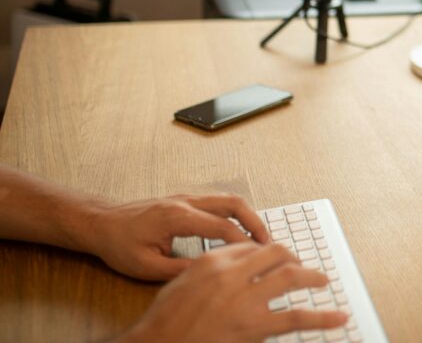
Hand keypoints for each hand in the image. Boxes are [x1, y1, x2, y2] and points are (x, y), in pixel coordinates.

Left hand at [82, 193, 269, 280]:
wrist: (102, 222)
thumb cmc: (120, 244)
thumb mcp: (147, 266)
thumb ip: (181, 269)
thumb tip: (210, 273)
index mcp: (178, 216)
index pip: (223, 227)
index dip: (244, 243)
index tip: (259, 256)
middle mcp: (187, 201)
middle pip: (233, 203)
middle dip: (255, 221)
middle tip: (269, 242)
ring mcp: (187, 197)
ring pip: (228, 199)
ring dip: (247, 215)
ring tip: (259, 237)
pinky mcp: (185, 200)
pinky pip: (218, 202)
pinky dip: (234, 214)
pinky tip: (238, 229)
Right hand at [120, 242, 347, 341]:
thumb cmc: (163, 322)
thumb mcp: (181, 283)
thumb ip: (209, 269)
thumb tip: (235, 265)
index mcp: (212, 261)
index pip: (250, 247)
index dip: (267, 253)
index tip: (275, 260)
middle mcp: (232, 274)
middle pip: (275, 253)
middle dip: (292, 258)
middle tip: (302, 267)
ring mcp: (246, 300)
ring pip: (291, 278)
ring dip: (312, 277)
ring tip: (324, 280)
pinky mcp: (254, 326)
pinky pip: (295, 318)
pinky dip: (321, 317)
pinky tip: (338, 317)